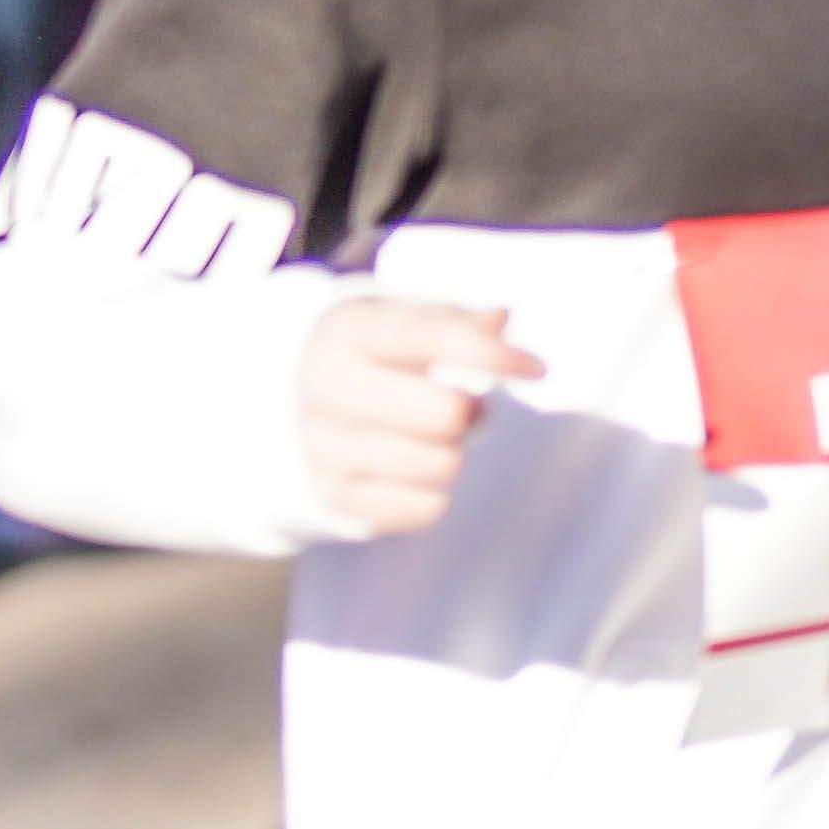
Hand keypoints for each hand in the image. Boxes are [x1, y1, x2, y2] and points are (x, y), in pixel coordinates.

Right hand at [299, 296, 541, 537]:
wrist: (292, 399)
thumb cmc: (373, 353)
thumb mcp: (403, 320)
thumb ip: (454, 319)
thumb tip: (500, 319)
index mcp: (347, 330)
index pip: (431, 338)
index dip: (492, 354)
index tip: (537, 369)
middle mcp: (325, 386)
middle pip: (445, 414)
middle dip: (469, 412)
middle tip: (463, 407)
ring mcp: (323, 445)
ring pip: (441, 466)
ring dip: (452, 451)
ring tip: (431, 437)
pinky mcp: (334, 496)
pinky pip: (425, 509)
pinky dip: (435, 491)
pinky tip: (414, 469)